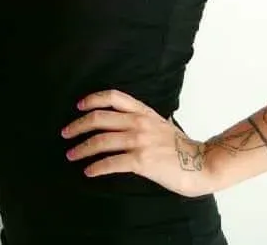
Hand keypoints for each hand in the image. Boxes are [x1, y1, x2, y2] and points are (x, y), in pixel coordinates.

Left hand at [61, 89, 215, 197]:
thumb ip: (142, 118)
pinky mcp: (141, 161)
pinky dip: (96, 167)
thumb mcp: (160, 123)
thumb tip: (123, 119)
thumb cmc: (180, 146)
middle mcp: (138, 122)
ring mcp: (139, 141)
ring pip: (101, 141)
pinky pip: (111, 162)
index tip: (78, 106)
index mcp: (142, 111)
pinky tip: (88, 171)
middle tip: (65, 134)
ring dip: (82, 148)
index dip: (92, 99)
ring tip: (71, 155)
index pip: (113, 97)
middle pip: (99, 118)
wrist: (201, 163)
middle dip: (77, 126)